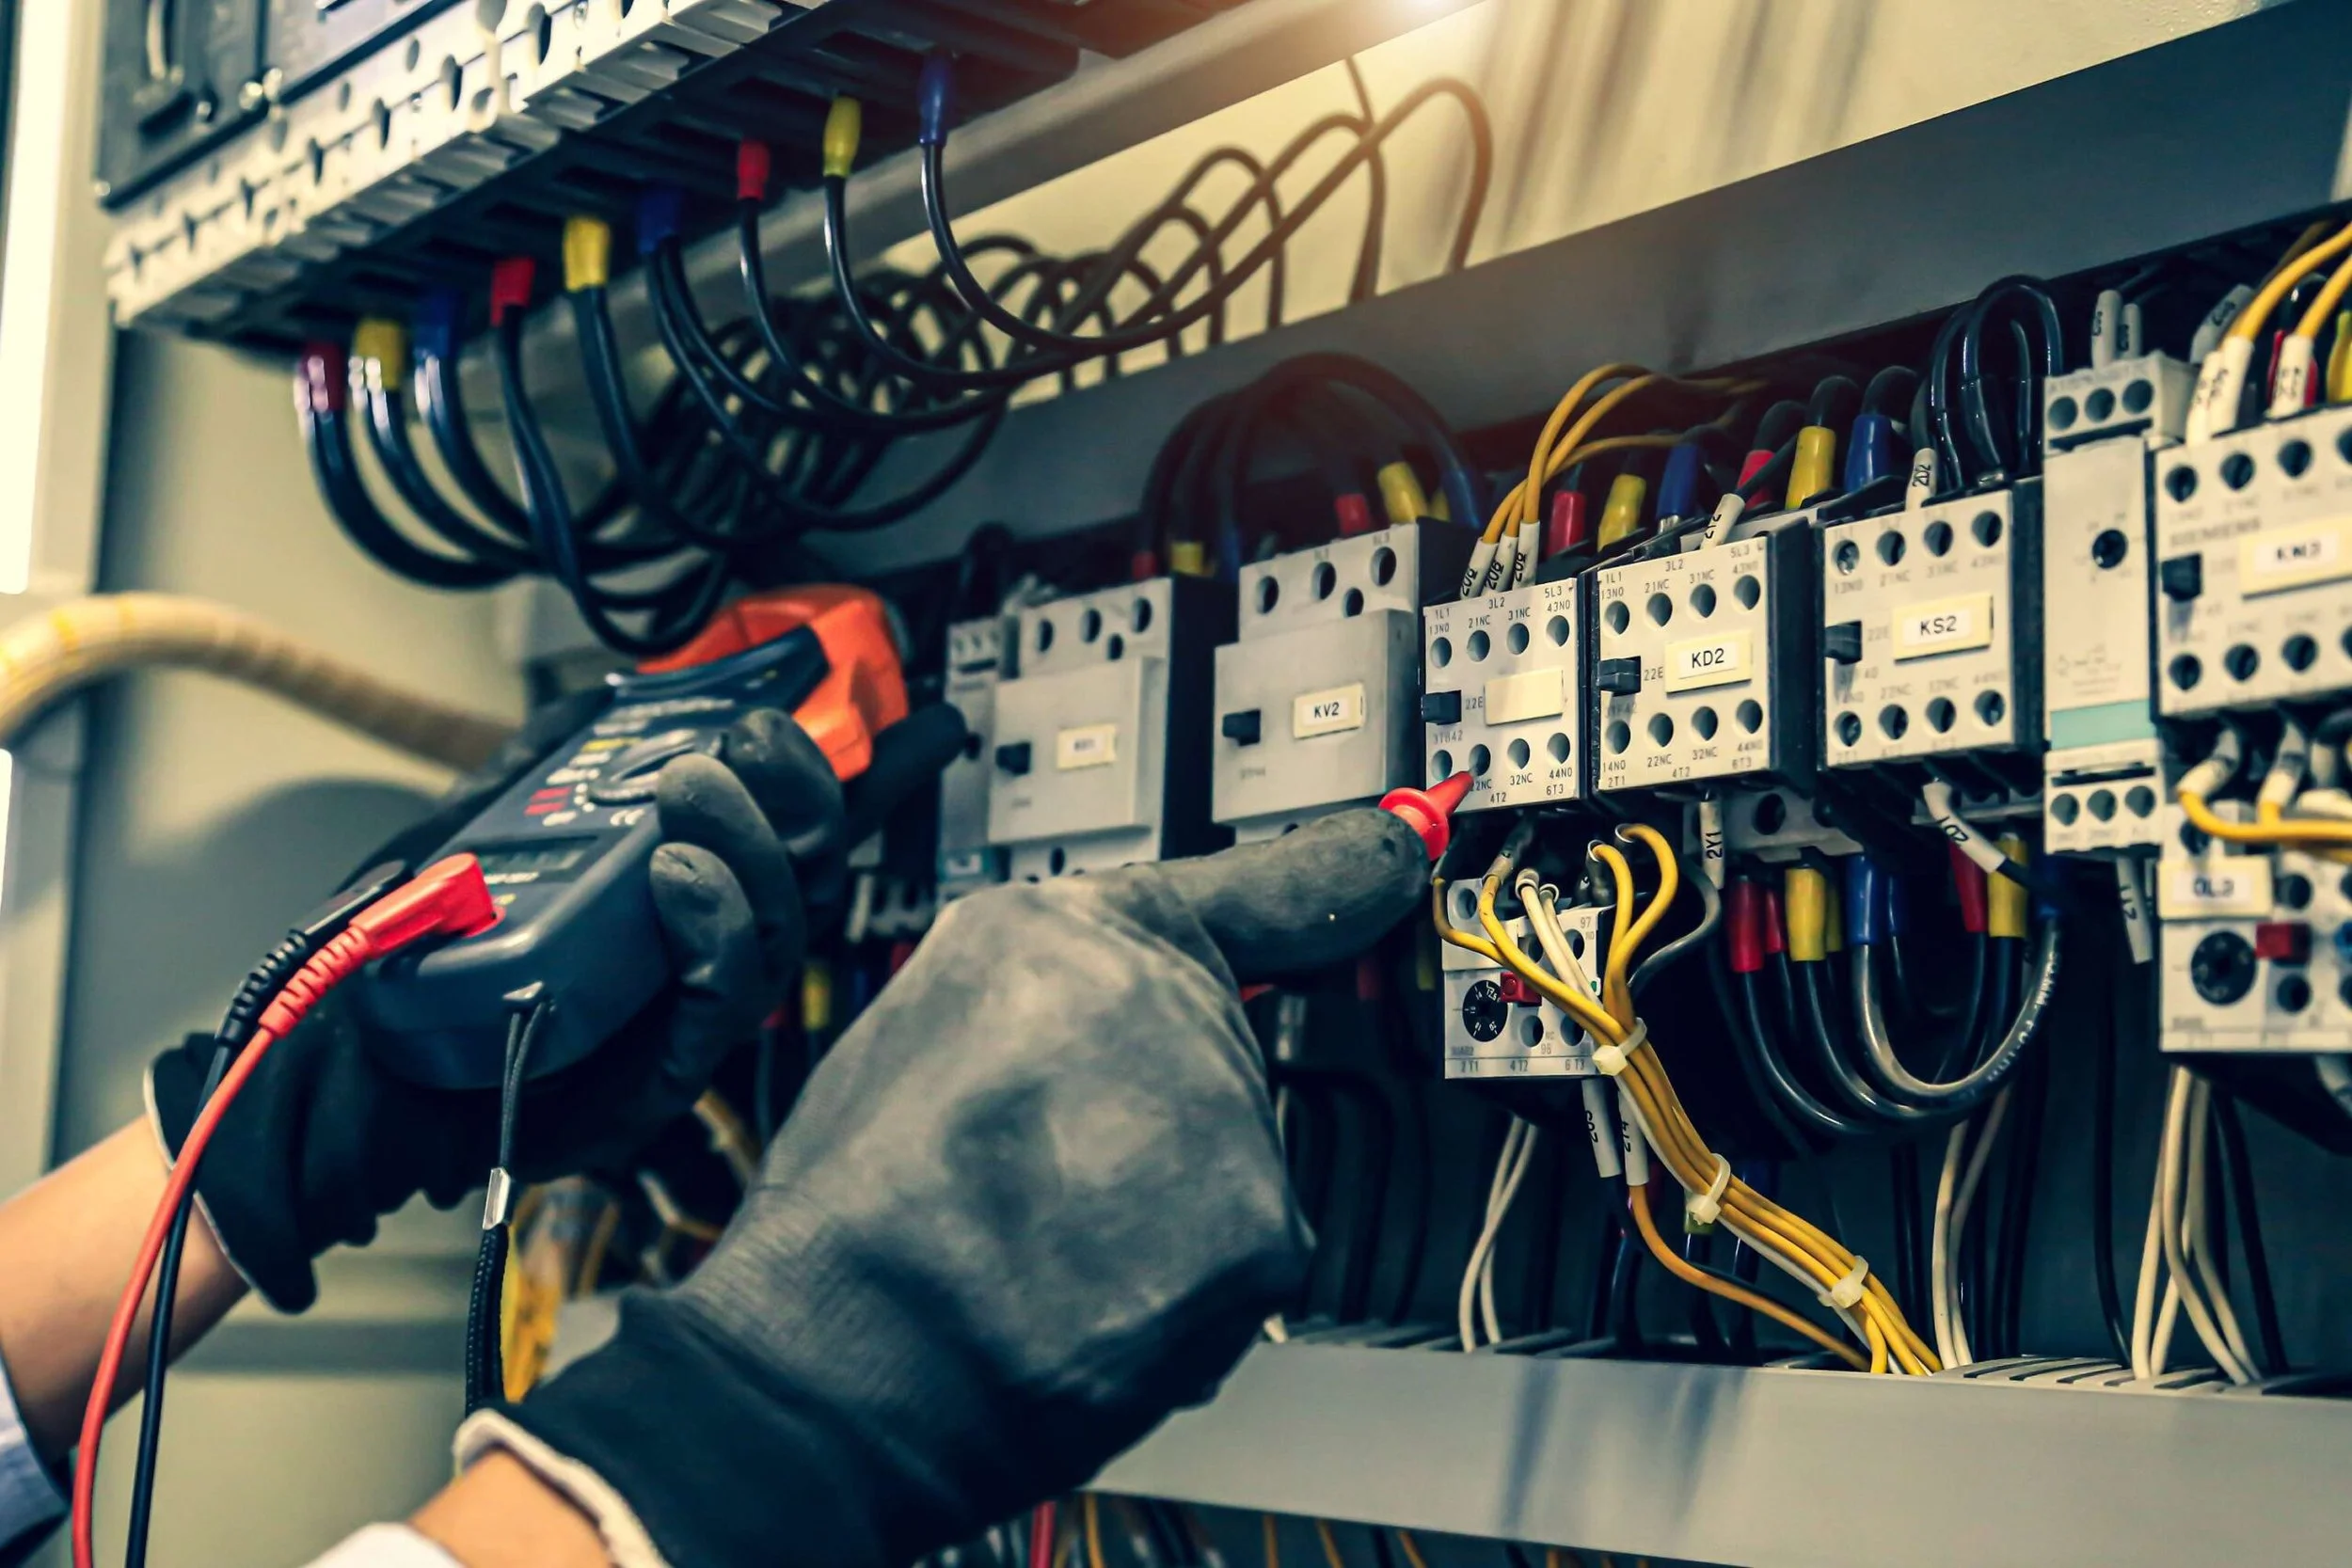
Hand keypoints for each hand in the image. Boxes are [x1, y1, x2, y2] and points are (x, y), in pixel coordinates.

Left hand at [148, 697, 964, 1311]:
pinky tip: (676, 875)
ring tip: (690, 786)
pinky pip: (720, 1002)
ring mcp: (686, 1016)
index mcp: (681, 889)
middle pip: (804, 877)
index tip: (783, 719)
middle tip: (743, 741)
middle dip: (792, 796)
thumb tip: (603, 693)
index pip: (784, 830)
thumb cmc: (412, 953)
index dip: (805, 776)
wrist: (344, 1066)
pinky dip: (713, 927)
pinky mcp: (661, 1076)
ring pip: (779, 930)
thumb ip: (543, 761)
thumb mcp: (477, 828)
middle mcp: (700, 951)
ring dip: (750, 846)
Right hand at [466, 808, 1428, 1567]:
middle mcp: (1149, 991)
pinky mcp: (1262, 1223)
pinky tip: (1091, 1302)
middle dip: (1149, 1135)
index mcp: (1053, 929)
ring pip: (1230, 1169)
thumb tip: (1103, 1029)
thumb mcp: (914, 1033)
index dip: (1342, 869)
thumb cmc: (850, 1222)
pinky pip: (1246, 1260)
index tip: (1400, 849)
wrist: (839, 1362)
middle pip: (1213, 1063)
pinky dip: (1184, 1300)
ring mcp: (1214, 1104)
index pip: (1248, 885)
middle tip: (1040, 1191)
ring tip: (1044, 1253)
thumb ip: (1043, 1004)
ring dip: (1163, 1223)